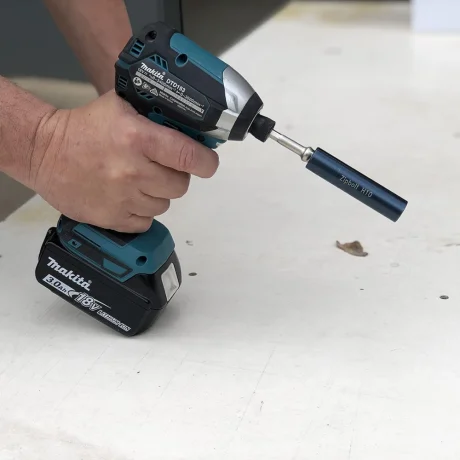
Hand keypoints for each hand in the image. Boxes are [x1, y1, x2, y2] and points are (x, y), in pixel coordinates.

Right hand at [30, 90, 218, 231]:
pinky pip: (146, 222)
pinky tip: (128, 196)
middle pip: (180, 185)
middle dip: (176, 176)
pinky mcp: (112, 218)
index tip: (207, 163)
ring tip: (139, 180)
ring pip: (164, 205)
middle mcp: (133, 170)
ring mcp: (122, 198)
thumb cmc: (84, 128)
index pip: (190, 156)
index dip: (206, 162)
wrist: (44, 152)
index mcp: (138, 138)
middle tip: (162, 168)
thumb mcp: (122, 107)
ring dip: (158, 194)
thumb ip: (156, 116)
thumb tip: (191, 129)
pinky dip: (142, 212)